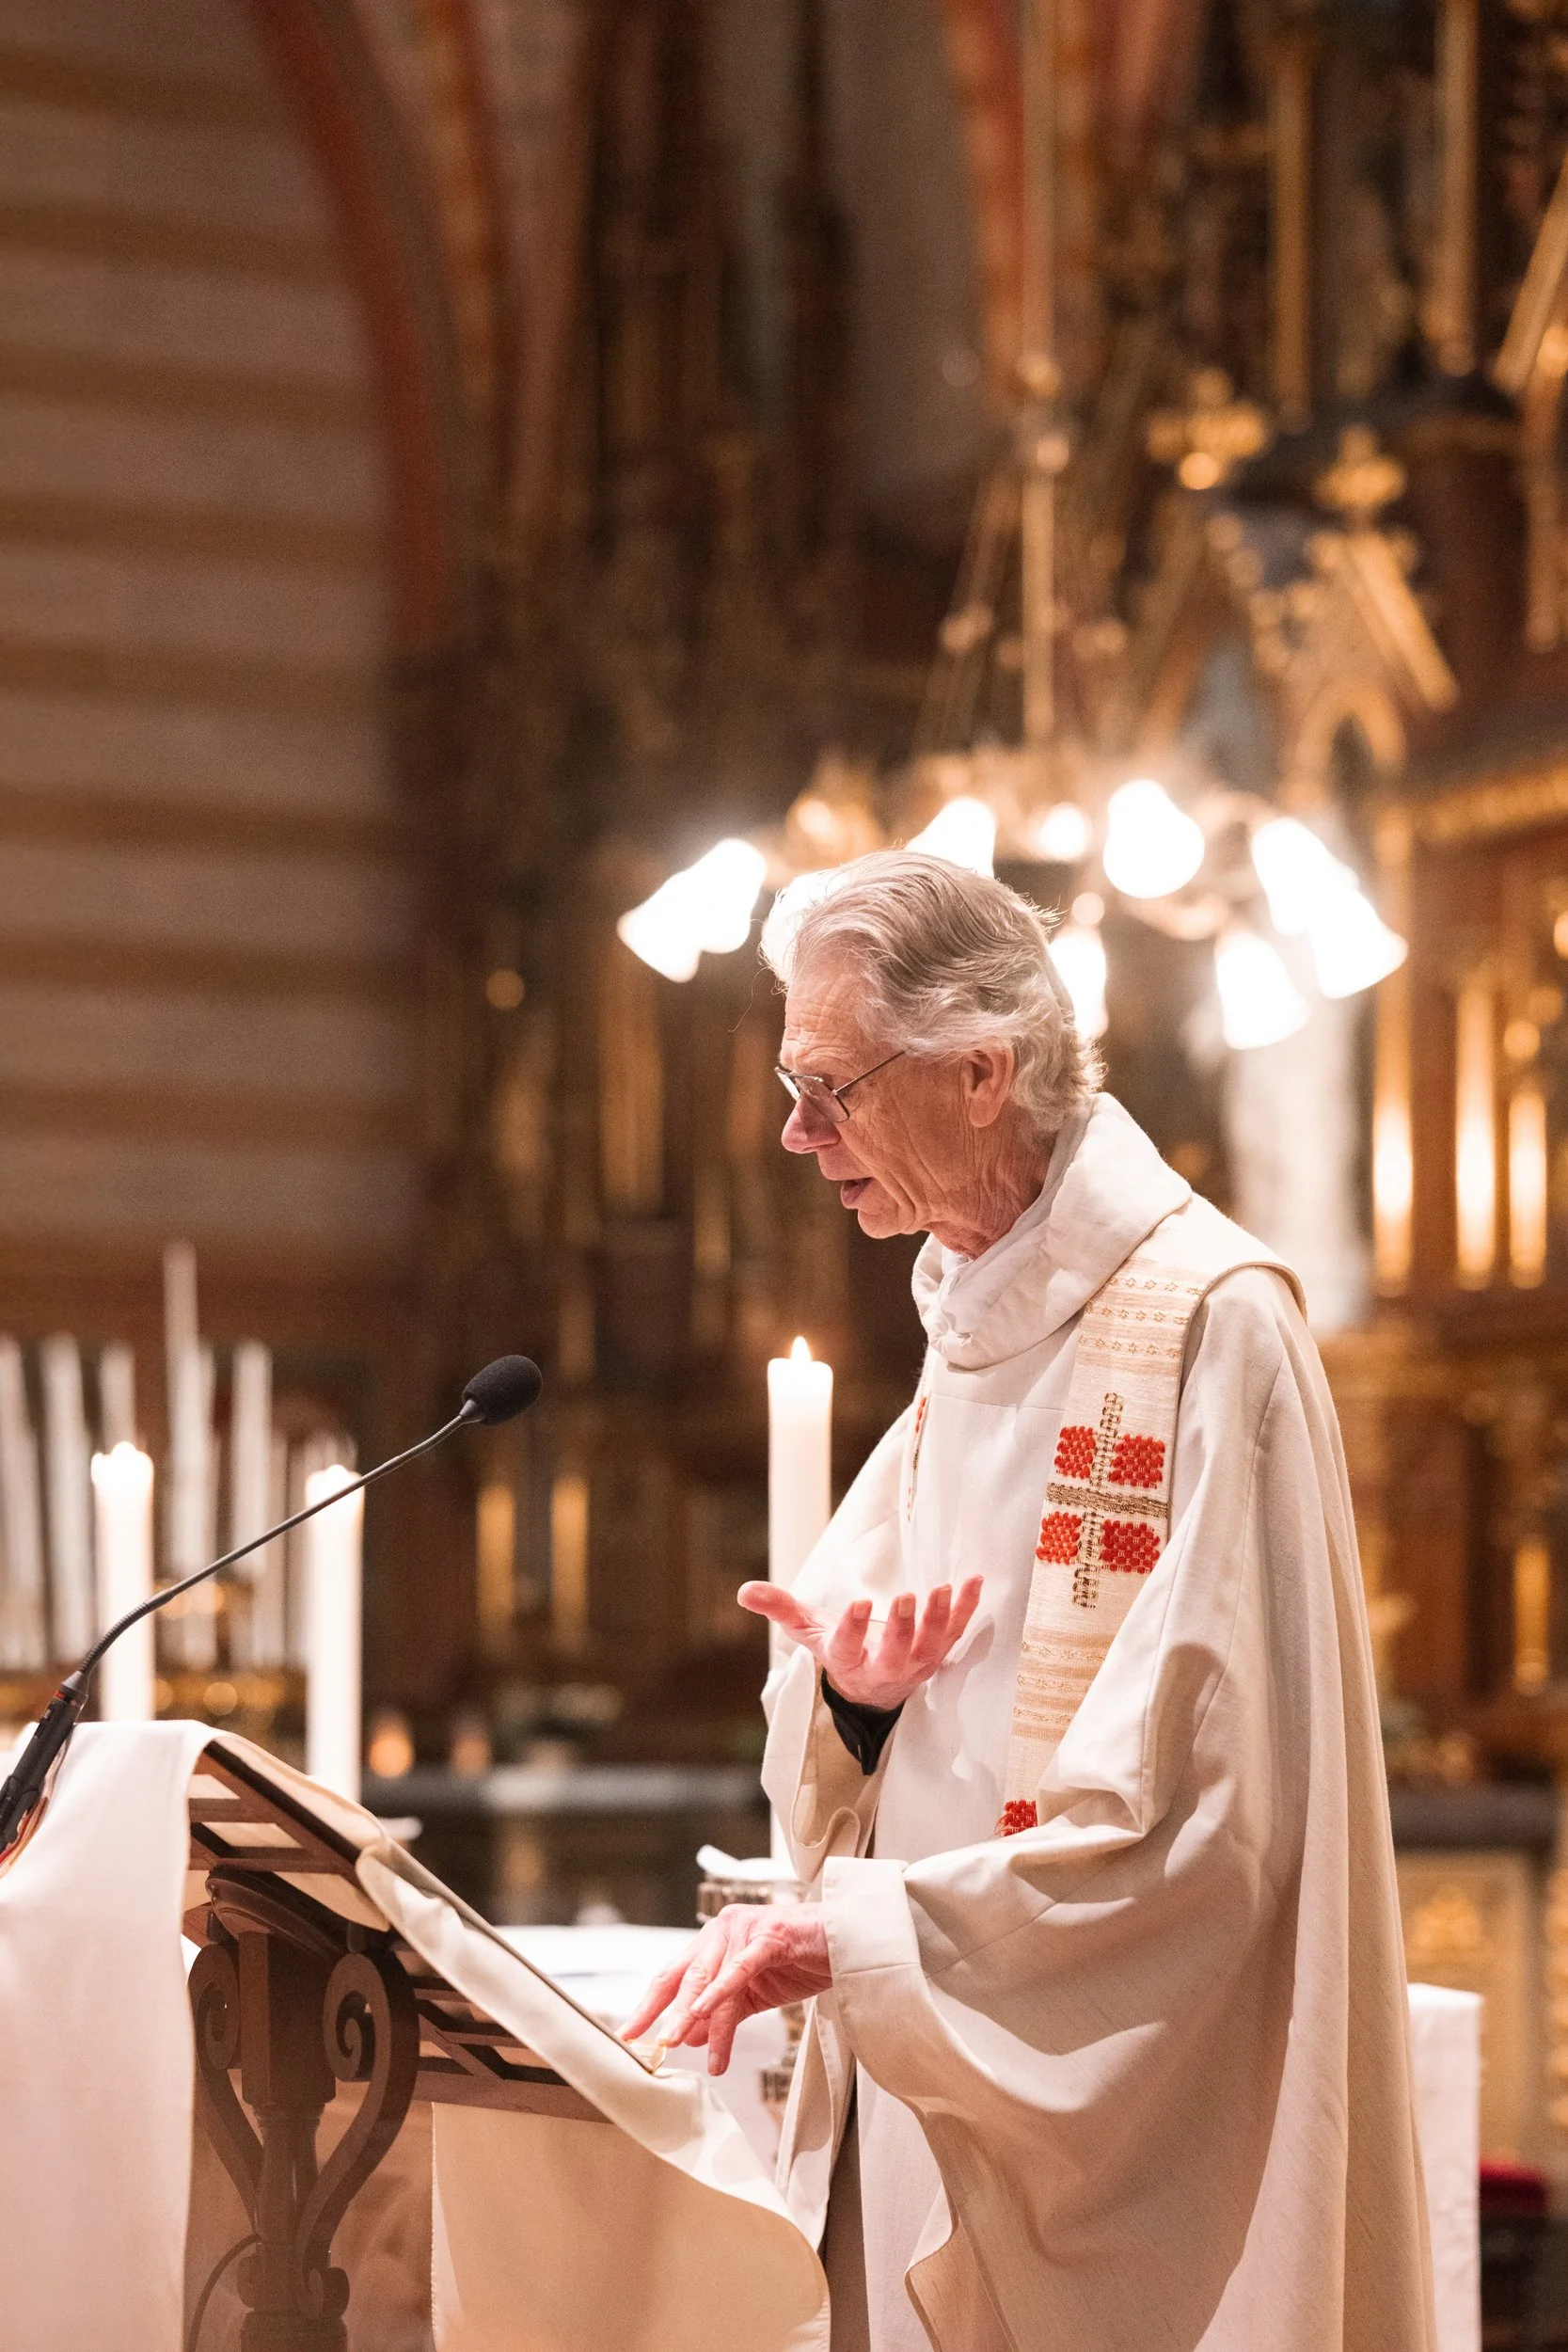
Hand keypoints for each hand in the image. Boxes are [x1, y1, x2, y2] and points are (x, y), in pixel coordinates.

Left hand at [620, 1904, 832, 2074]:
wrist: (846, 1942)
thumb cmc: (800, 1961)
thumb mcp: (753, 1995)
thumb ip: (723, 2014)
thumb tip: (691, 2038)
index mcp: (715, 1941)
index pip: (673, 1975)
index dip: (650, 2005)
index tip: (630, 2034)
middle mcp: (723, 1930)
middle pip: (684, 1977)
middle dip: (664, 2014)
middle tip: (653, 2046)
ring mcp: (745, 1930)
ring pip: (709, 1978)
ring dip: (693, 2016)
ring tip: (679, 2044)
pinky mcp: (769, 1937)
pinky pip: (740, 1969)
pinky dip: (720, 1992)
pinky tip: (706, 2014)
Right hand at [737, 1576, 982, 1710]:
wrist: (872, 1686)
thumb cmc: (839, 1649)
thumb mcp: (807, 1632)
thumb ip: (779, 1609)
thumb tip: (744, 1591)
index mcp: (848, 1661)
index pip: (848, 1647)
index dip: (853, 1628)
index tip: (858, 1604)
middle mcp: (884, 1668)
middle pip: (895, 1652)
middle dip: (902, 1627)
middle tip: (907, 1598)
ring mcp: (915, 1663)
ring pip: (931, 1645)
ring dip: (939, 1619)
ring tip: (943, 1589)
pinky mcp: (938, 1653)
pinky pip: (956, 1632)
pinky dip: (967, 1609)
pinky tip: (973, 1581)